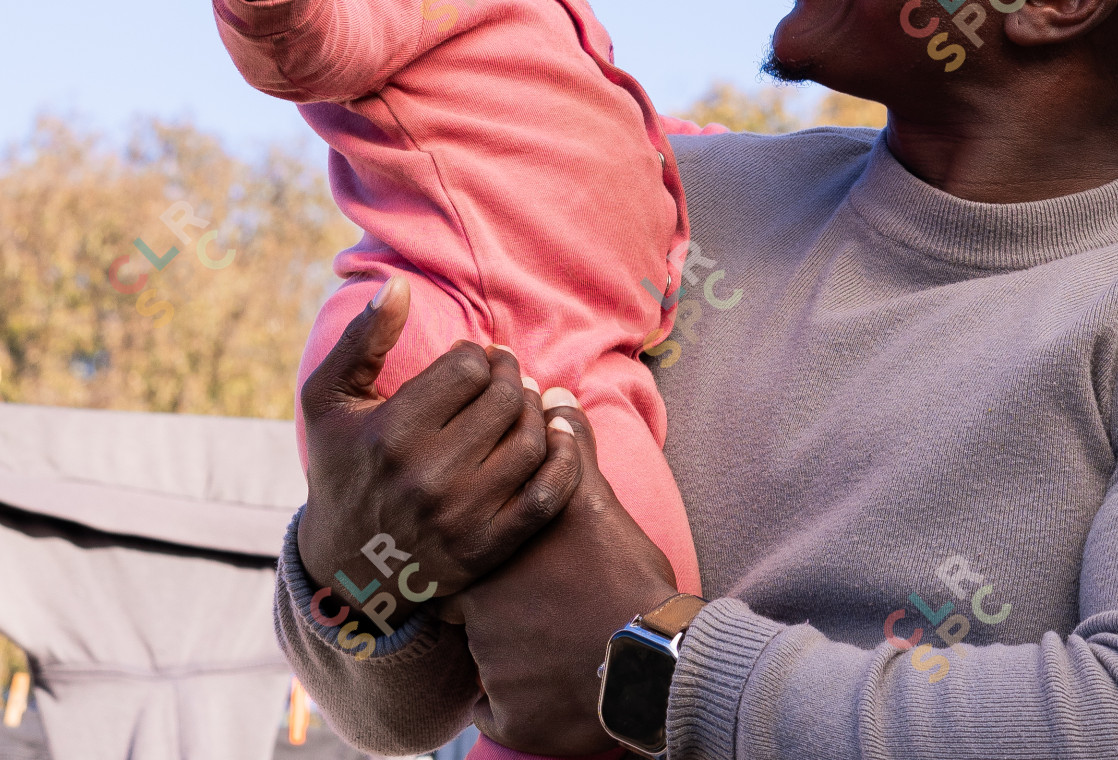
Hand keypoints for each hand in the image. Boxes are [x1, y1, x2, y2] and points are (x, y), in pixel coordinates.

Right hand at [295, 276, 582, 601]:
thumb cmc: (339, 465)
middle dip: (510, 377)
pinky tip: (560, 436)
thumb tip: (397, 285)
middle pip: (505, 400)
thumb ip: (362, 339)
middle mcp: (427, 477)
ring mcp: (460, 518)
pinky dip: (565, 459)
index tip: (472, 361)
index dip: (478, 356)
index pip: (469, 369)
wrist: (345, 566)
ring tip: (525, 402)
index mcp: (390, 433)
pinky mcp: (485, 550)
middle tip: (506, 375)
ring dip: (539, 412)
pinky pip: (548, 497)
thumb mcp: (328, 399)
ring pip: (531, 441)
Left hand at [443, 396, 680, 754]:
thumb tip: (556, 400)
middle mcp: (479, 614)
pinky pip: (496, 712)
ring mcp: (490, 670)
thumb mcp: (598, 505)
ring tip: (553, 648)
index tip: (523, 567)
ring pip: (481, 663)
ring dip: (507, 658)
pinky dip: (516, 705)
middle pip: (465, 612)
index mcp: (495, 558)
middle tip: (540, 609)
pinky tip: (547, 687)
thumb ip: (569, 452)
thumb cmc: (626, 578)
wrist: (655, 660)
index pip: (463, 556)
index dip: (491, 563)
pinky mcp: (508, 718)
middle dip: (493, 612)